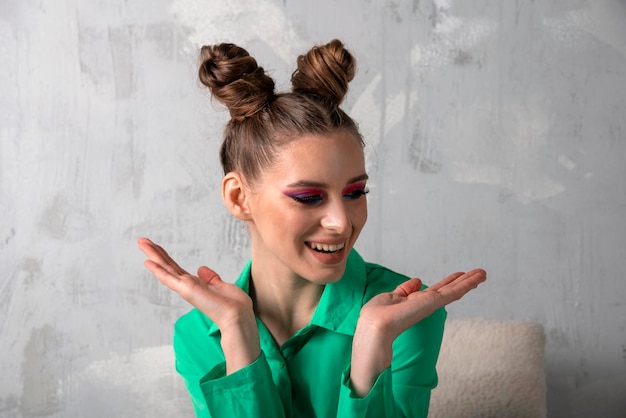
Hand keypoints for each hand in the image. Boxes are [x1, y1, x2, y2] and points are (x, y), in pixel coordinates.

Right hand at [138, 237, 259, 372]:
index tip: (156, 247)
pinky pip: (169, 278)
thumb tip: (201, 268)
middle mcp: (187, 286)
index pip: (176, 268)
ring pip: (165, 269)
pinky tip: (147, 262)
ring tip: (141, 243)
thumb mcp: (223, 286)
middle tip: (142, 241)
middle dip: (155, 253)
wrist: (238, 316)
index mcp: (196, 285)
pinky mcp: (186, 290)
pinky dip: (158, 270)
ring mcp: (185, 288)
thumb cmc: (234, 305)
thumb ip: (211, 279)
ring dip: (153, 255)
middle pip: (167, 266)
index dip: (165, 258)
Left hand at [350, 268, 485, 395]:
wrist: (375, 330)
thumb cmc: (375, 317)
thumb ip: (404, 290)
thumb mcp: (390, 298)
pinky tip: (477, 278)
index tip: (459, 275)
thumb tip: (417, 281)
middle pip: (448, 290)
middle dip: (462, 282)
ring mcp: (430, 304)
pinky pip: (453, 292)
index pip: (435, 291)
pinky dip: (466, 284)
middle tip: (480, 273)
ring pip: (454, 291)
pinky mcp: (433, 303)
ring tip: (483, 273)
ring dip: (469, 282)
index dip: (447, 282)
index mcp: (414, 302)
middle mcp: (424, 304)